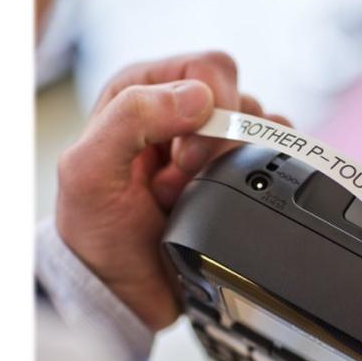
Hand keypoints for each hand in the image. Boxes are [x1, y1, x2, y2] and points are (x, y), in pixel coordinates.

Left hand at [55, 51, 290, 330]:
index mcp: (141, 91)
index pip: (205, 68)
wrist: (120, 293)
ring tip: (193, 197)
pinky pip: (273, 158)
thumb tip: (197, 96)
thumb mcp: (88, 172)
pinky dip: (258, 179)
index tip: (183, 156)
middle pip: (239, 99)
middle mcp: (178, 110)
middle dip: (219, 145)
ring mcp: (209, 145)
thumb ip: (130, 118)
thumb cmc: (94, 234)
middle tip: (185, 179)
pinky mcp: (233, 176)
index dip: (207, 109)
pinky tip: (223, 202)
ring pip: (258, 129)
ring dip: (231, 169)